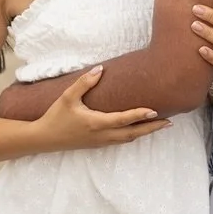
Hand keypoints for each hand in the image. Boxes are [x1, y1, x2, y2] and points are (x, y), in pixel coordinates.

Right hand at [32, 66, 169, 152]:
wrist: (43, 138)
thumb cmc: (55, 116)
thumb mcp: (68, 97)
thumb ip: (84, 82)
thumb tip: (100, 68)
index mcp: (96, 123)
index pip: (123, 120)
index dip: (140, 115)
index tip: (155, 111)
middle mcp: (101, 135)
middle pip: (132, 133)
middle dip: (151, 128)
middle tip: (168, 122)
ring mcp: (100, 142)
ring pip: (128, 139)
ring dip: (144, 132)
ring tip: (159, 125)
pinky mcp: (98, 144)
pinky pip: (121, 140)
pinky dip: (133, 135)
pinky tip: (139, 129)